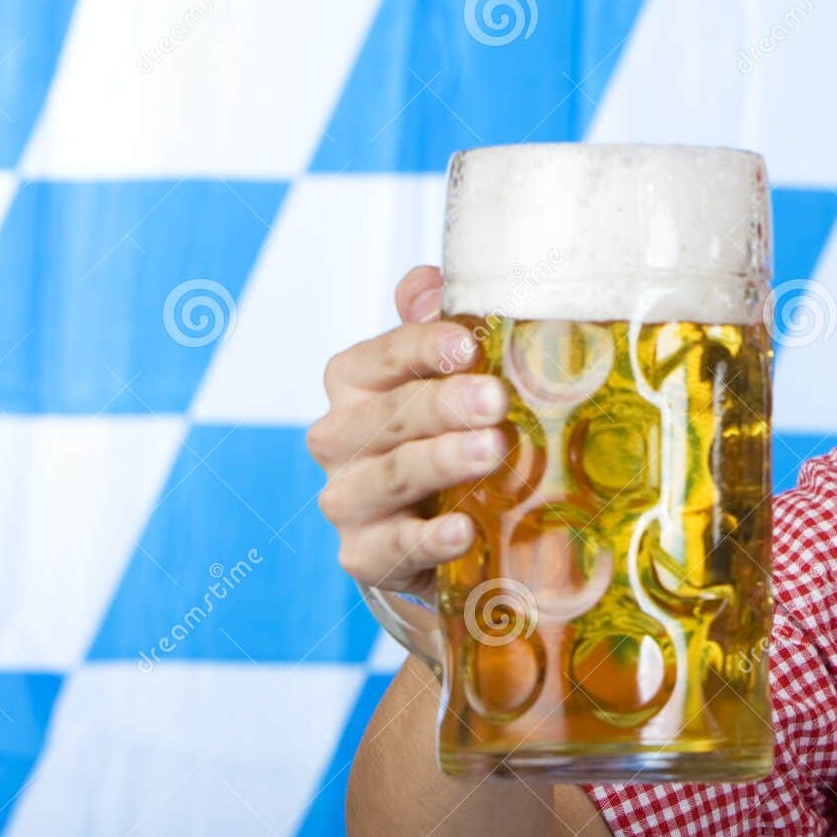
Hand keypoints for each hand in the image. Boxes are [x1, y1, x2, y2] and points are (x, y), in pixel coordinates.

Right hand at [308, 265, 507, 599]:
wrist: (431, 530)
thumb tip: (428, 281)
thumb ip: (435, 327)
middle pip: (387, 415)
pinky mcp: (364, 555)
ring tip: (492, 452)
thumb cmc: (439, 437)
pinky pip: (393, 547)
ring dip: (441, 461)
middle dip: (442, 405)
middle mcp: (340, 439)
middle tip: (496, 399)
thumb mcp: (441, 380)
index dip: (420, 348)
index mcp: (355, 384)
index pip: (380, 357)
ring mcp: (348, 500)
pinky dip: (430, 539)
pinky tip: (465, 530)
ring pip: (390, 476)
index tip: (466, 345)